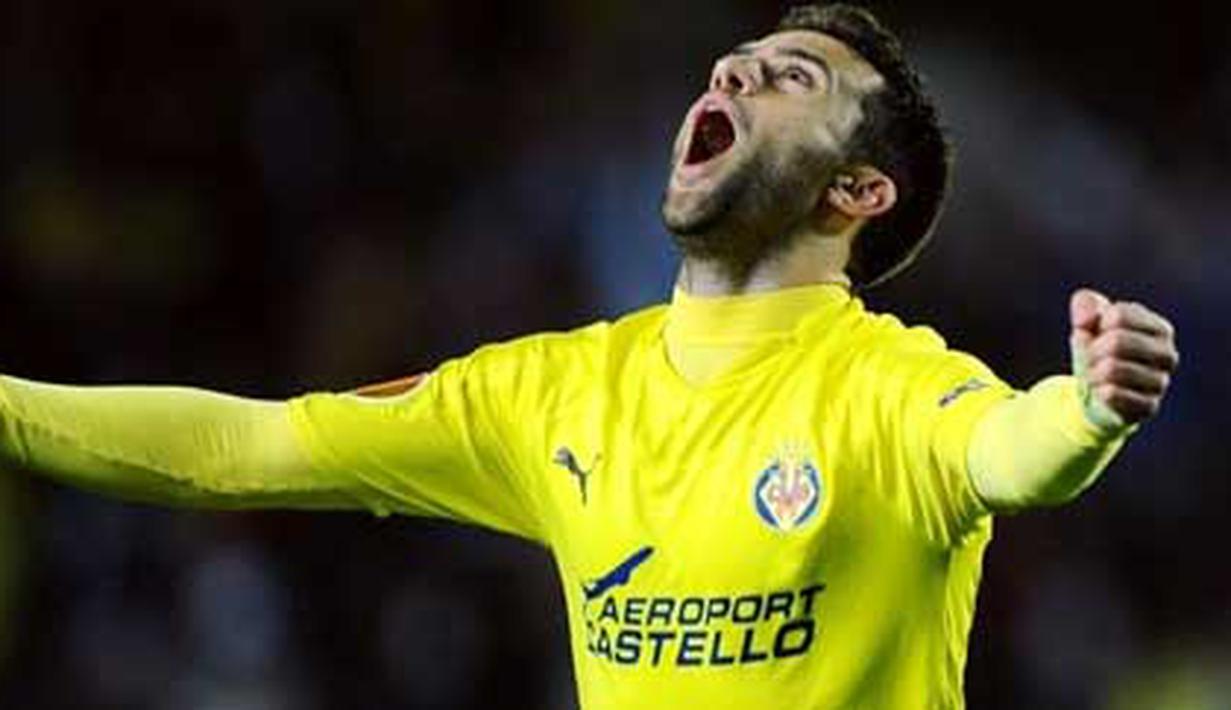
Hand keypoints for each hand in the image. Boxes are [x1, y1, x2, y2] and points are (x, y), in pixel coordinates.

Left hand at [1069, 288, 1178, 426]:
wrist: (1097, 393)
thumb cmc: (1098, 351)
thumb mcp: (1088, 321)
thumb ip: (1086, 304)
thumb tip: (1086, 320)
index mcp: (1160, 328)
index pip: (1118, 314)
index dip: (1093, 324)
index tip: (1096, 334)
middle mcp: (1167, 355)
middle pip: (1117, 341)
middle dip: (1091, 350)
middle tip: (1091, 359)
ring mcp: (1160, 383)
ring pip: (1112, 369)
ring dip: (1091, 373)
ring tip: (1095, 376)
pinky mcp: (1148, 407)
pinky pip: (1112, 395)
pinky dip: (1097, 392)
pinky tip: (1102, 393)